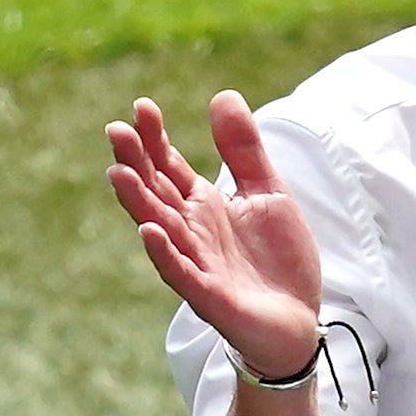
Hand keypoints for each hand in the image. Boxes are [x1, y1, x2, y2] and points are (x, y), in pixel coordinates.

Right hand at [107, 93, 323, 375]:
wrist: (299, 321)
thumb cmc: (278, 260)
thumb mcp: (268, 193)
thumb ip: (244, 150)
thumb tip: (223, 94)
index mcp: (203, 205)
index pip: (169, 166)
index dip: (154, 138)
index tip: (141, 107)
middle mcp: (192, 231)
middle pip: (156, 192)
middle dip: (136, 162)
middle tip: (116, 130)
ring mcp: (198, 263)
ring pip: (160, 229)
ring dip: (138, 203)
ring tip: (118, 173)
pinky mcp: (211, 296)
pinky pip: (182, 273)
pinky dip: (164, 253)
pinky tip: (150, 231)